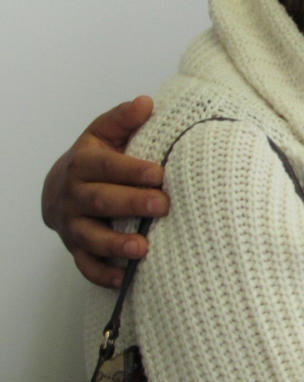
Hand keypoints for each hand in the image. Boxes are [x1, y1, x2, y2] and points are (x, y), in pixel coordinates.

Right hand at [41, 96, 166, 286]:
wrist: (61, 188)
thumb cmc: (95, 159)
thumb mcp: (104, 133)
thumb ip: (124, 119)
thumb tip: (147, 103)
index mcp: (82, 163)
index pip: (105, 167)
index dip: (130, 170)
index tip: (158, 173)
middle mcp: (73, 195)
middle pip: (99, 201)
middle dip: (131, 204)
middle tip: (163, 205)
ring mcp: (72, 225)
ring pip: (89, 237)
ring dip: (115, 245)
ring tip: (142, 248)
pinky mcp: (76, 249)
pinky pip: (85, 266)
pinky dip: (103, 274)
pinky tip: (124, 279)